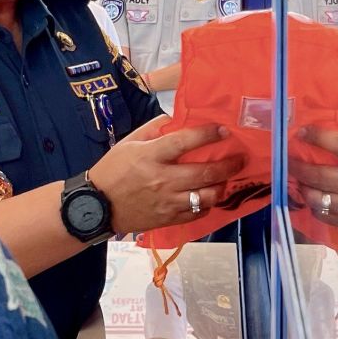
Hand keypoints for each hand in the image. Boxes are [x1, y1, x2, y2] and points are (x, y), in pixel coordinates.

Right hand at [89, 115, 242, 233]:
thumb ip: (153, 129)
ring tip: (225, 180)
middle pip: (204, 172)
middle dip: (228, 165)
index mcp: (151, 156)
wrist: (97, 206)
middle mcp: (163, 180)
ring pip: (206, 196)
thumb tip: (175, 119)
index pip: (185, 141)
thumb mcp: (129, 143)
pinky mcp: (168, 219)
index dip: (208, 134)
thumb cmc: (112, 170)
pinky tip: (208, 197)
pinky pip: (197, 213)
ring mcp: (167, 202)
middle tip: (239, 159)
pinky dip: (207, 204)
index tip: (223, 130)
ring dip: (221, 187)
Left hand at [292, 117, 337, 239]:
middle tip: (287, 161)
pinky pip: (324, 215)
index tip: (301, 132)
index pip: (334, 143)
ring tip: (299, 182)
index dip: (314, 135)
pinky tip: (314, 200)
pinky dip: (314, 207)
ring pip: (316, 198)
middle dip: (296, 166)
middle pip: (316, 174)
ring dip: (303, 189)